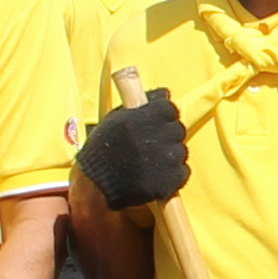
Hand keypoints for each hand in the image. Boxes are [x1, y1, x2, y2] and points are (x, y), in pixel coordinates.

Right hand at [76, 91, 188, 212]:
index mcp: (144, 118)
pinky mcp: (169, 182)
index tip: (154, 124)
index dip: (163, 116)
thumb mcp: (116, 119)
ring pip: (180, 151)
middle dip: (166, 136)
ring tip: (150, 163)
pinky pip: (182, 172)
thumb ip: (142, 103)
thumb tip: (166, 92)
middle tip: (150, 146)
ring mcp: (166, 160)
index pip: (169, 108)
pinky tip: (154, 176)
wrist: (95, 186)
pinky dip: (172, 174)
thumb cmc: (102, 149)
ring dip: (169, 155)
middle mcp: (158, 137)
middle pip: (178, 129)